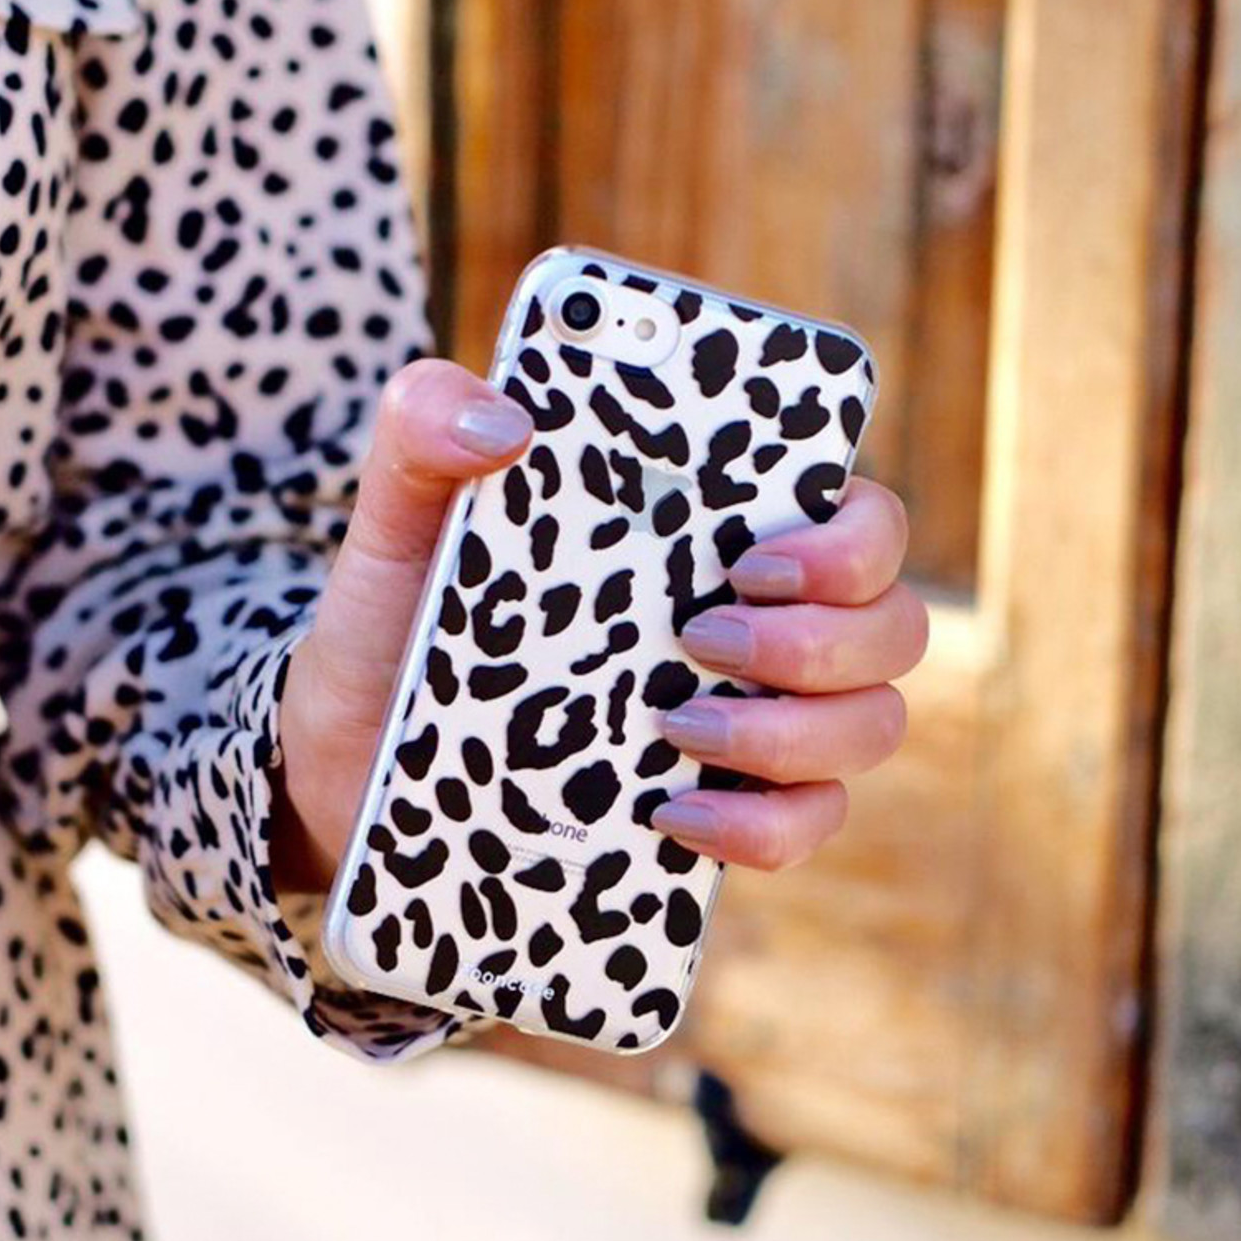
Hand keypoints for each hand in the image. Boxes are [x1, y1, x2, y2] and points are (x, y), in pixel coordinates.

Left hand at [271, 358, 924, 890]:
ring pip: (872, 723)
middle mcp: (752, 625)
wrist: (350, 764)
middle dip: (822, 639)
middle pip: (891, 622)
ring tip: (674, 729)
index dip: (848, 536)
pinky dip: (768, 825)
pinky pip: (812, 824)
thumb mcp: (392, 526)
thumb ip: (419, 433)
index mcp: (705, 535)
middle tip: (699, 637)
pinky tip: (674, 814)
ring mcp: (750, 723)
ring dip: (797, 730)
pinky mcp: (726, 814)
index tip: (751, 558)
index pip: (852, 511)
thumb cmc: (392, 627)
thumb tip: (501, 416)